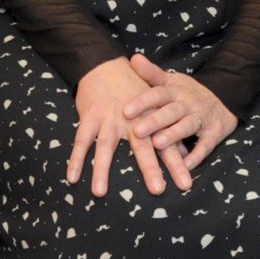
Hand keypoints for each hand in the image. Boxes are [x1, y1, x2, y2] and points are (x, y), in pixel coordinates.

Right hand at [68, 58, 192, 197]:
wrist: (106, 65)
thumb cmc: (134, 92)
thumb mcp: (154, 108)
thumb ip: (168, 132)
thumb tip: (187, 155)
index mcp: (150, 119)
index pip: (167, 144)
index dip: (177, 164)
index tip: (186, 185)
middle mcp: (131, 120)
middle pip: (142, 146)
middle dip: (150, 168)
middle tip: (158, 190)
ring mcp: (109, 118)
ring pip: (105, 146)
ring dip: (101, 170)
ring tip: (100, 193)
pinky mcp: (90, 115)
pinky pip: (81, 139)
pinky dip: (75, 159)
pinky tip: (72, 178)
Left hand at [124, 53, 237, 171]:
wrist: (224, 98)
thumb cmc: (188, 93)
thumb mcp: (171, 80)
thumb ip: (151, 73)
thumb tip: (133, 58)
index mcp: (175, 91)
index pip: (157, 94)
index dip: (142, 102)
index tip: (125, 111)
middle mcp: (187, 104)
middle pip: (170, 112)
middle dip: (154, 121)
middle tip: (137, 131)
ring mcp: (202, 118)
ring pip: (187, 126)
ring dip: (173, 135)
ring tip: (158, 144)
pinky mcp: (215, 133)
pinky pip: (206, 145)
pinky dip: (197, 156)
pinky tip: (185, 165)